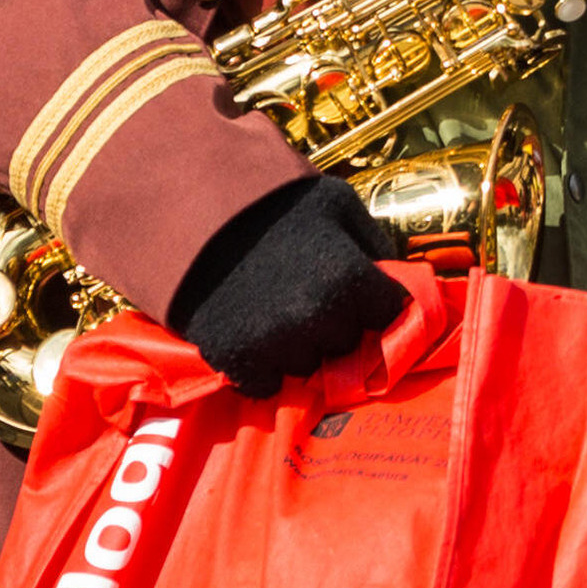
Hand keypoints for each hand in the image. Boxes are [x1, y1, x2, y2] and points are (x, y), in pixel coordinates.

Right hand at [170, 175, 412, 395]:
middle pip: (349, 345)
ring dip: (300, 347)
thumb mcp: (335, 203)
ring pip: (308, 367)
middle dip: (337, 325)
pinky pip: (266, 385)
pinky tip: (252, 333)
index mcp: (349, 279)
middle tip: (309, 297)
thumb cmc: (271, 202)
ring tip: (276, 311)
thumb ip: (373, 243)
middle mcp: (317, 319)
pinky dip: (262, 367)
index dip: (375, 303)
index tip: (359, 295)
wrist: (189, 210)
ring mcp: (275, 344)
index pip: (390, 315)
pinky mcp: (235, 359)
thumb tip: (396, 280)